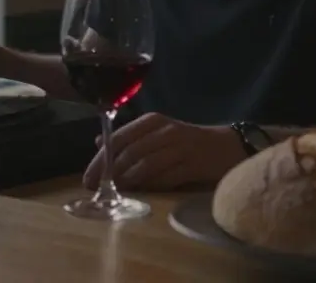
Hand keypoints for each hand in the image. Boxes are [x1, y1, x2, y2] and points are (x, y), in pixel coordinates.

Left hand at [83, 113, 245, 191]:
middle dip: (109, 173)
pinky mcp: (193, 165)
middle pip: (129, 153)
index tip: (87, 177)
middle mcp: (165, 131)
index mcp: (152, 121)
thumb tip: (98, 143)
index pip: (119, 138)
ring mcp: (180, 147)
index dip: (100, 159)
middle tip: (97, 189)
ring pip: (145, 166)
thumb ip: (129, 138)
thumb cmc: (186, 141)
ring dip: (127, 182)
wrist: (228, 146)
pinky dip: (149, 187)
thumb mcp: (156, 133)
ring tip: (115, 192)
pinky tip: (140, 194)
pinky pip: (165, 178)